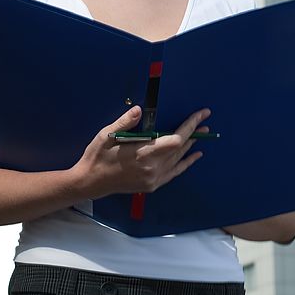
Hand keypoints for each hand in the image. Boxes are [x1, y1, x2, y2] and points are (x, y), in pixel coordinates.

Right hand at [72, 105, 209, 198]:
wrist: (90, 182)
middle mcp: (152, 168)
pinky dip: (186, 163)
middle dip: (194, 134)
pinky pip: (174, 172)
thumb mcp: (107, 136)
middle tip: (204, 122)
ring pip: (178, 159)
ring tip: (201, 134)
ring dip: (190, 146)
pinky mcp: (152, 185)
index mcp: (143, 155)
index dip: (190, 127)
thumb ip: (125, 122)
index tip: (200, 115)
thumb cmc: (98, 157)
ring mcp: (153, 179)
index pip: (175, 139)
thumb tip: (138, 110)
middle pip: (180, 149)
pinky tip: (194, 156)